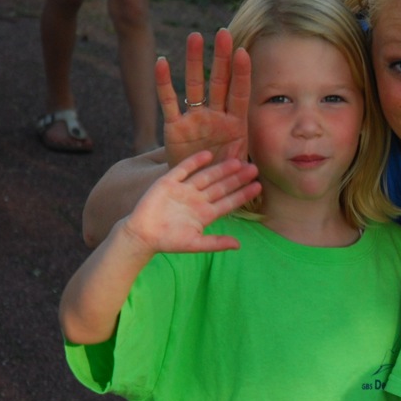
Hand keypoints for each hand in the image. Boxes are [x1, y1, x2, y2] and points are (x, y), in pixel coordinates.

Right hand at [121, 151, 260, 255]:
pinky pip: (184, 169)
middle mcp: (197, 199)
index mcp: (205, 214)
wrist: (141, 235)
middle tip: (254, 168)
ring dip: (221, 169)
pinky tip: (208, 154)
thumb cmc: (168, 242)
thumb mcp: (195, 243)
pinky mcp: (169, 182)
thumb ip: (216, 243)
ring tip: (237, 161)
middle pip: (221, 186)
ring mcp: (184, 190)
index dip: (243, 194)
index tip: (258, 186)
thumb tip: (238, 245)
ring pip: (206, 176)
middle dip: (237, 178)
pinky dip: (194, 161)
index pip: (228, 201)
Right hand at [158, 28, 251, 167]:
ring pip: (194, 85)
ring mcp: (195, 119)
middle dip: (221, 58)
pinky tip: (161, 62)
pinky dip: (164, 83)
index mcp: (236, 124)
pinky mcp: (174, 127)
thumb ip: (242, 166)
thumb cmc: (223, 176)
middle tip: (222, 33)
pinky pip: (168, 102)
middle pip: (219, 82)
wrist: (198, 188)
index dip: (241, 74)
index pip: (240, 94)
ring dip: (193, 62)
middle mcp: (216, 116)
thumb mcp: (237, 171)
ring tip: (195, 37)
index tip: (243, 52)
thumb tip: (253, 171)